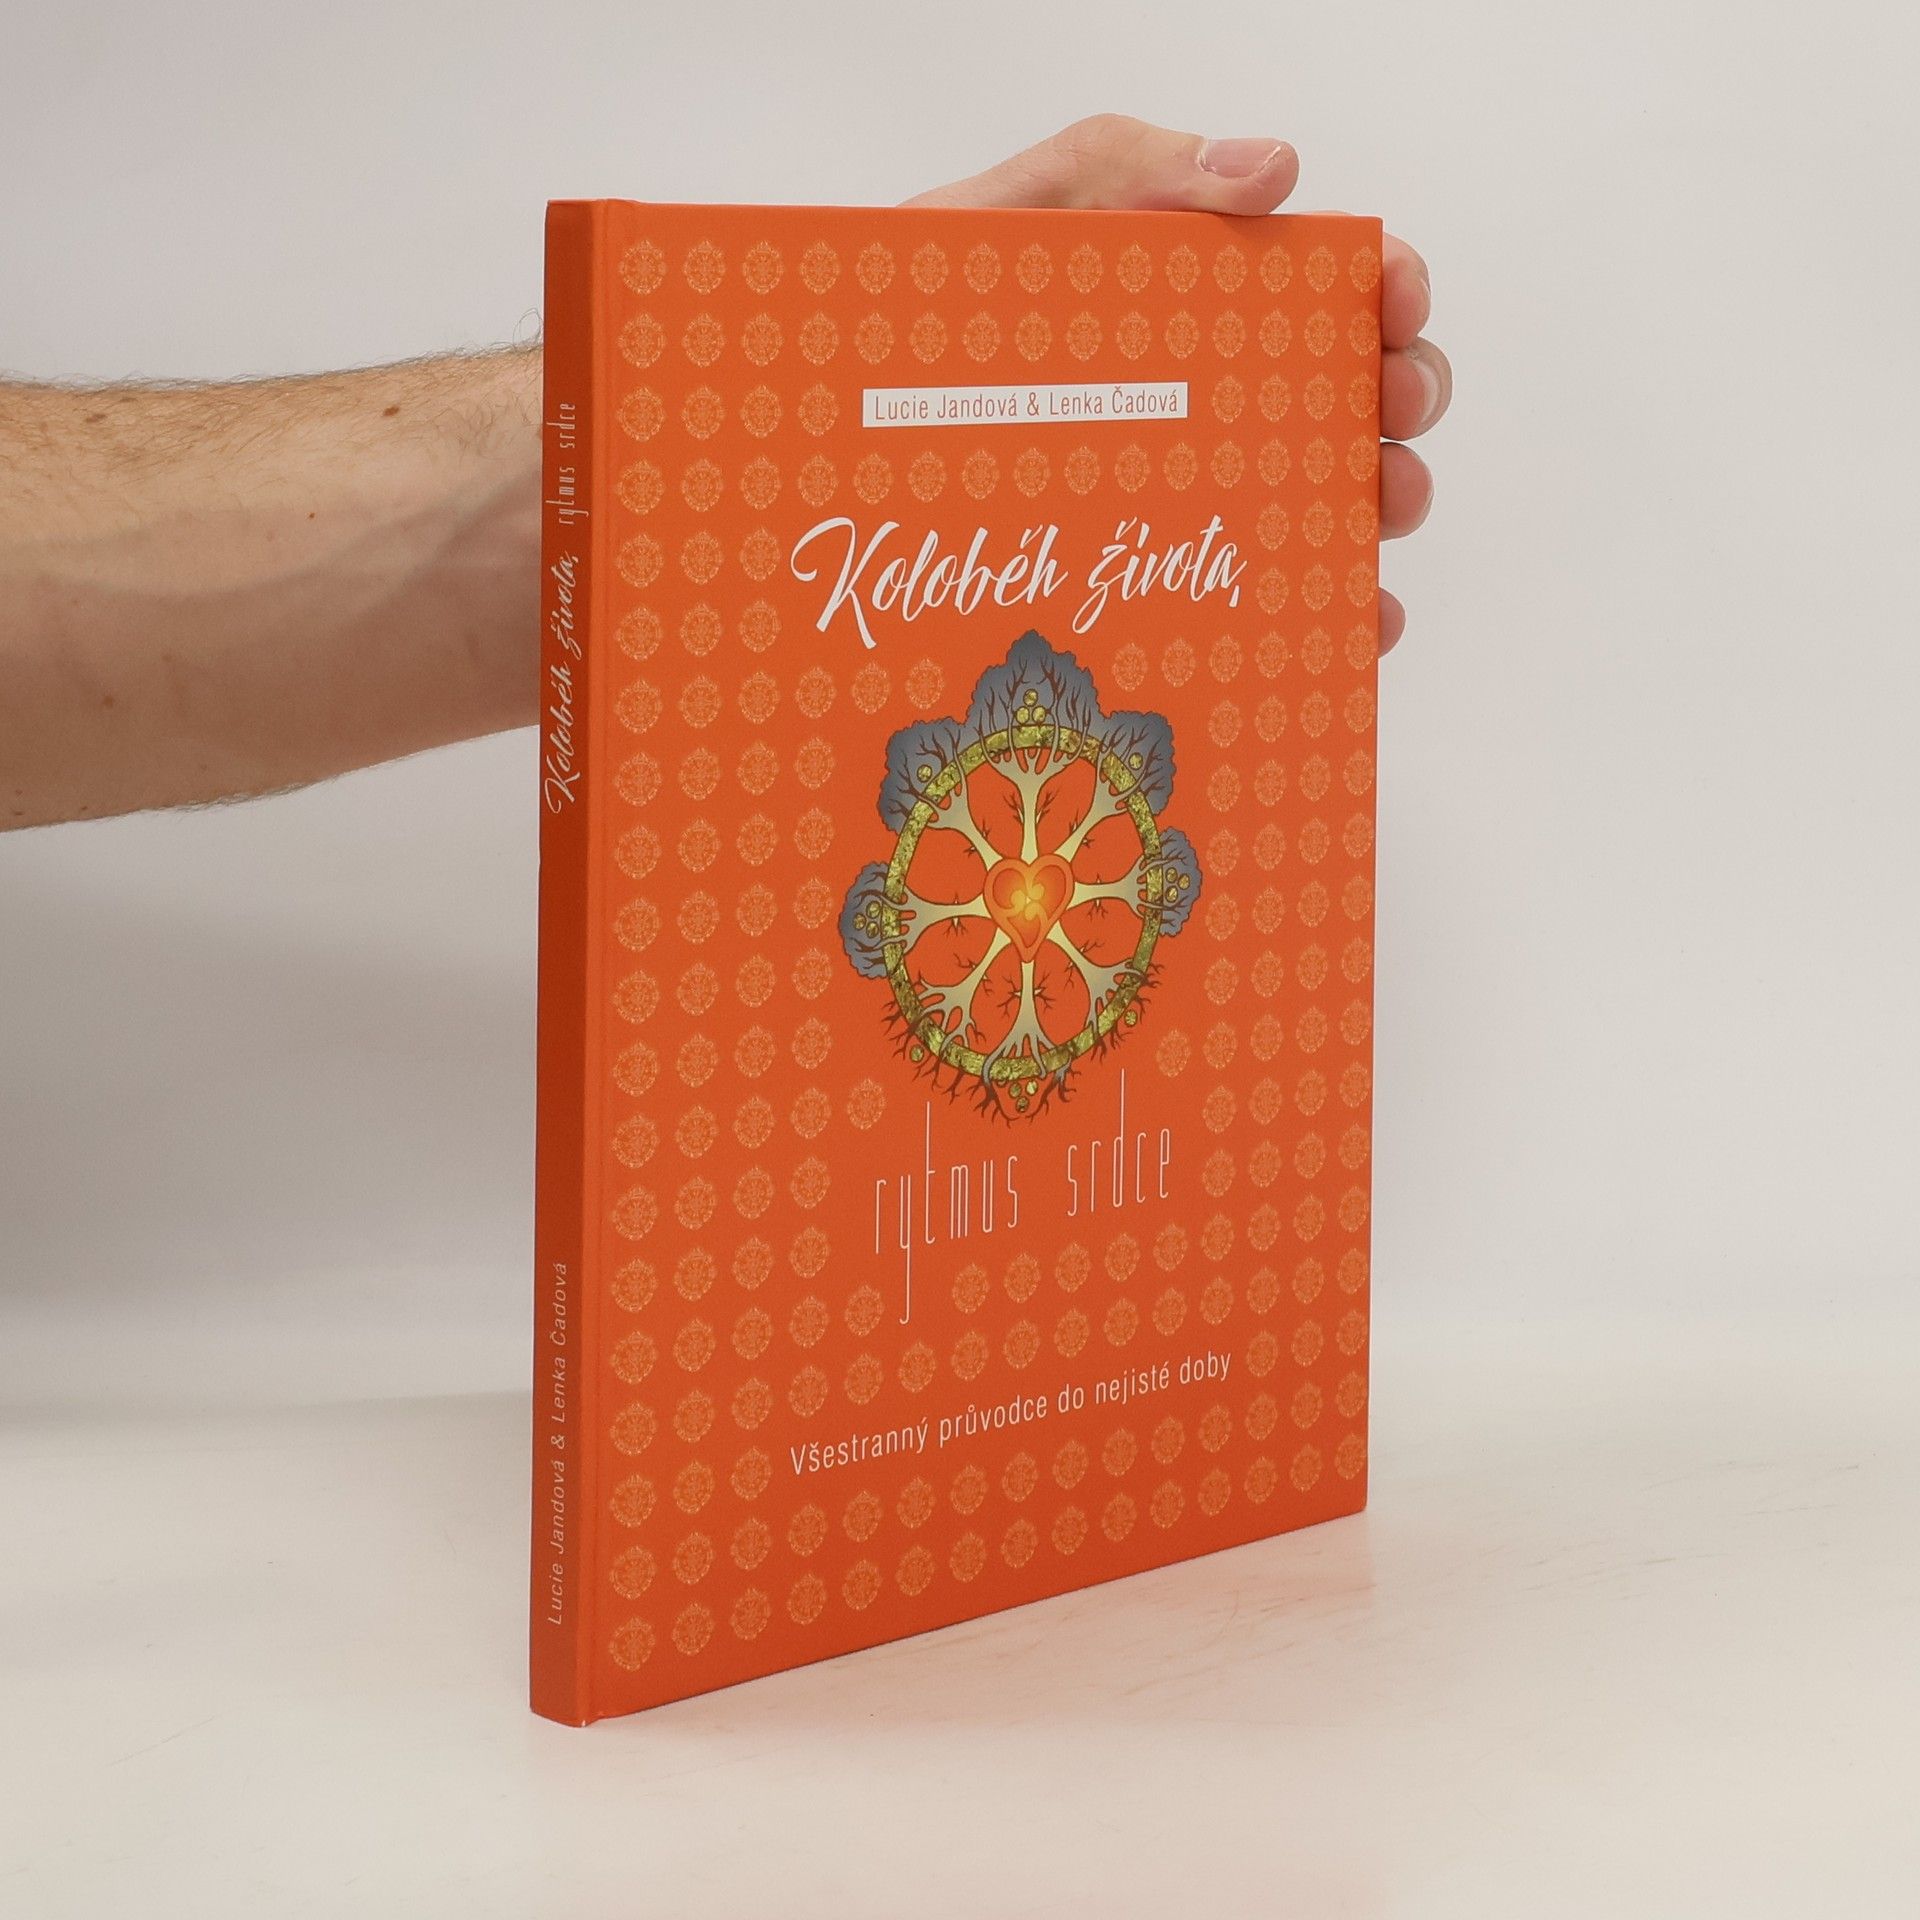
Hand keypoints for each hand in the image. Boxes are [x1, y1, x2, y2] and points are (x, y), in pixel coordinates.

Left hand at [909, 116, 1447, 653]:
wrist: (837, 438)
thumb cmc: (921, 323)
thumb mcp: (1007, 220)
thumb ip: (1125, 170)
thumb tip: (1273, 172)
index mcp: (1194, 302)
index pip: (1326, 283)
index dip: (1385, 285)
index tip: (1392, 302)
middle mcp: (1214, 401)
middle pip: (1353, 394)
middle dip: (1402, 396)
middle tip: (1386, 412)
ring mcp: (1198, 495)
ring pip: (1334, 499)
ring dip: (1384, 502)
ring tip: (1377, 514)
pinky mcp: (1169, 582)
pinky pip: (1275, 604)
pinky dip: (1340, 615)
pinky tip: (1358, 625)